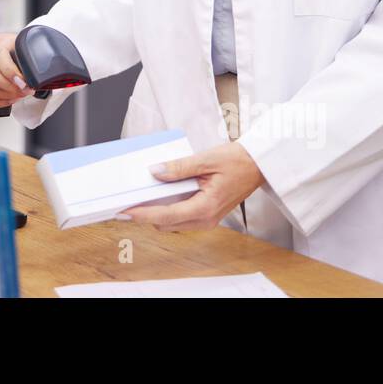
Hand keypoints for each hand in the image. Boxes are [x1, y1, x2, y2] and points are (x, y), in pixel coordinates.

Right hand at [0, 32, 29, 109]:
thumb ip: (35, 59)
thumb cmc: (32, 54)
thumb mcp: (35, 51)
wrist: (30, 59)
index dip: (9, 71)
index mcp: (3, 42)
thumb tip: (36, 77)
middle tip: (24, 91)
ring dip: (4, 95)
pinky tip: (11, 100)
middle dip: (8, 86)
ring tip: (19, 95)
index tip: (22, 82)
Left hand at [122, 143, 264, 230]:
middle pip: (165, 224)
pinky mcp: (207, 215)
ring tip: (140, 198)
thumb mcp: (205, 159)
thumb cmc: (236, 161)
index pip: (165, 216)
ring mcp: (207, 220)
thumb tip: (155, 172)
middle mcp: (205, 219)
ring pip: (172, 224)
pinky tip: (161, 195)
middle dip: (145, 215)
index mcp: (205, 207)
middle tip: (126, 202)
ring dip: (156, 213)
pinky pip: (181, 218)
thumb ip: (179, 167)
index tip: (124, 211)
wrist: (258, 165)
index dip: (142, 214)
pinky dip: (168, 210)